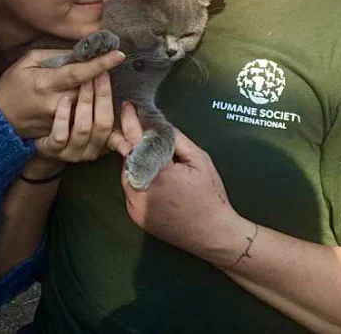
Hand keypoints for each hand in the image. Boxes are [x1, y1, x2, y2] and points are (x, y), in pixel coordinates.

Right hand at [0, 48, 124, 139]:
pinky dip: (88, 111)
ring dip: (97, 96)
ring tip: (96, 85)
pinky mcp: (59, 135)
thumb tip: (80, 51)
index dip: (100, 64)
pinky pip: (80, 121)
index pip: (79, 73)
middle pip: (89, 91)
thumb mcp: (27, 61)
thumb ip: (54, 55)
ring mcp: (57, 121)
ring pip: (87, 108)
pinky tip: (89, 102)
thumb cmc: (12, 86)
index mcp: (46, 82)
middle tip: (107, 67)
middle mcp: (54, 103)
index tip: (119, 55)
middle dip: (101, 80)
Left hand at [34, 72, 120, 162]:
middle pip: (104, 124)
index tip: (128, 101)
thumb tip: (129, 102)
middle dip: (103, 96)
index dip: (131, 120)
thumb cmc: (74, 125)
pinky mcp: (54, 151)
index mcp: (107, 142)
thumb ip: (111, 112)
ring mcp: (74, 152)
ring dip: (85, 102)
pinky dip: (64, 116)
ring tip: (85, 82)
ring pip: (83, 128)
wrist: (46, 143)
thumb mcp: (96, 120)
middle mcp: (93, 150)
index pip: (127, 135)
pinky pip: (61, 135)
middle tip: (102, 75)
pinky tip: (64, 100)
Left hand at [119, 105, 238, 256]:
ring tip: (157, 162)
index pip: (136, 138)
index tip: (127, 106)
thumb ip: (176, 140)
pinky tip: (156, 182)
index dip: (130, 120)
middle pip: (128, 156)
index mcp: (156, 172)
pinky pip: (132, 190)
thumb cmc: (210, 194)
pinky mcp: (135, 216)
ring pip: (128, 174)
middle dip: (133, 143)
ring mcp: (135, 205)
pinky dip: (138, 180)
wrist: (212, 234)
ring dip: (136, 162)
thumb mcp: (199, 159)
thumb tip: (157, 124)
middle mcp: (140, 189)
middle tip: (143, 133)